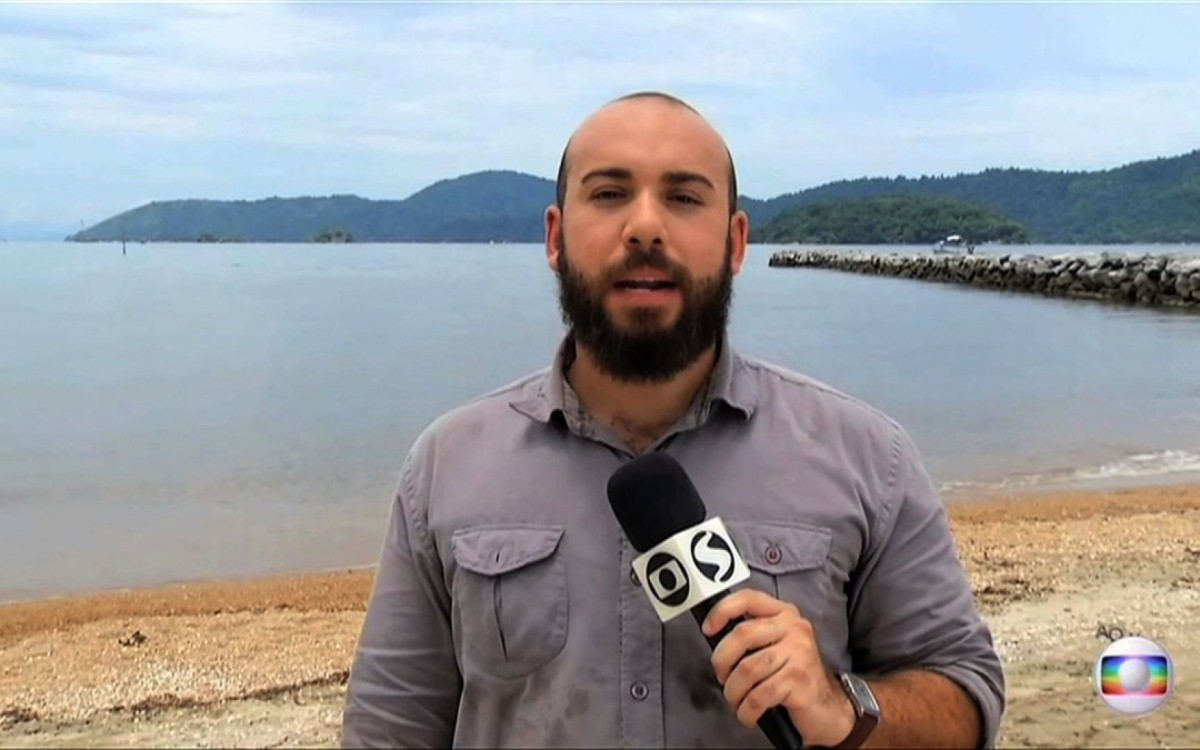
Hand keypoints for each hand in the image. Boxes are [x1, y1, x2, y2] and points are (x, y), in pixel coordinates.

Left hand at [703, 588, 855, 747]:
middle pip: (741, 634)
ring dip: (733, 692)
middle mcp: (794, 628)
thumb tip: (714, 635)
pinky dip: (746, 710)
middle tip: (722, 677)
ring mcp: (799, 653)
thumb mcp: (777, 646)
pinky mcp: (800, 680)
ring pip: (747, 669)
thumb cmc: (794, 676)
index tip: (708, 629)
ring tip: (735, 700)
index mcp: (785, 614)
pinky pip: (759, 695)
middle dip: (721, 661)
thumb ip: (753, 634)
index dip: (722, 611)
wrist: (830, 707)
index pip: (748, 598)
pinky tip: (748, 715)